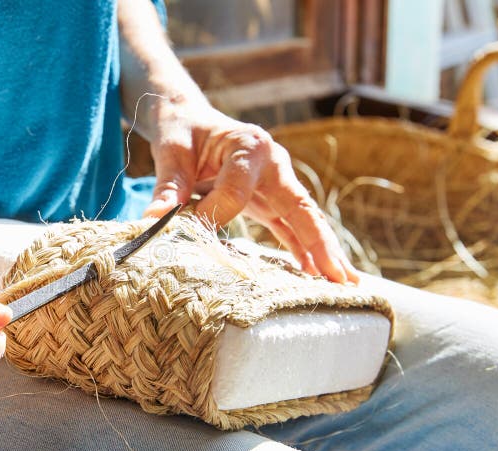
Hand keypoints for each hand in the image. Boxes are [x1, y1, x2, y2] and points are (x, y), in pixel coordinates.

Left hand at [141, 98, 358, 283]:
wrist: (190, 119)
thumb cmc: (181, 132)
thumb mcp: (171, 153)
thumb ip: (168, 187)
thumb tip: (153, 221)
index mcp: (249, 146)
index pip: (237, 191)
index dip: (214, 214)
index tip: (189, 228)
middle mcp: (273, 163)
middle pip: (300, 207)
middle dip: (320, 244)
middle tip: (341, 278)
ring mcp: (276, 182)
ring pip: (304, 220)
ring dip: (323, 252)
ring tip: (345, 285)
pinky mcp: (269, 199)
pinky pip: (290, 226)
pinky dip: (302, 249)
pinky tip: (315, 276)